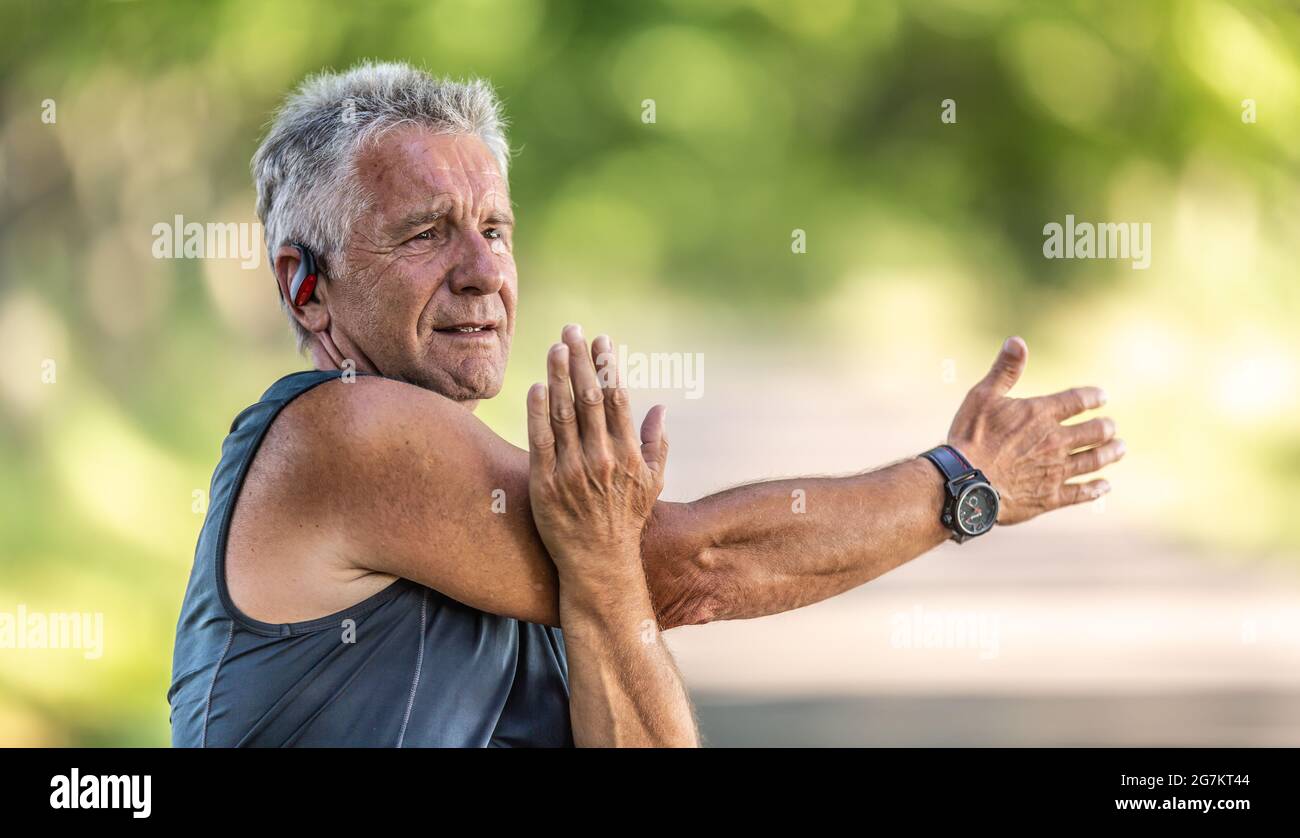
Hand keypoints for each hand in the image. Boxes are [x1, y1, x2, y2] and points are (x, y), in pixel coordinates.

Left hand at [526, 325, 668, 588]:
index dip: (608, 367)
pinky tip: (537, 386)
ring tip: (555, 347)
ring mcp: (571, 471)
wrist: (598, 562)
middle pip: (588, 398)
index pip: (617, 399)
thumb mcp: (652, 483)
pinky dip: (538, 412)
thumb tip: (659, 408)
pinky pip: (540, 440)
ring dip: (559, 376)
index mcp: (628, 454)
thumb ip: (657, 443)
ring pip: (563, 413)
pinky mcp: (545, 483)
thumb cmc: (626, 519)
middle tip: (572, 329)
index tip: (602, 341)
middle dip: (581, 360)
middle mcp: (601, 459)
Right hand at [946, 336, 1124, 525]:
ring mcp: (1056, 471)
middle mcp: (1056, 441)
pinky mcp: (1050, 497)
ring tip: (1119, 449)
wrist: (965, 482)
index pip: (1078, 401)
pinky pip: (1081, 493)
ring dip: (1110, 454)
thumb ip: (1004, 370)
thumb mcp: (982, 396)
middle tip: (1111, 427)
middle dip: (1106, 428)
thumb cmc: (970, 436)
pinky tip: (1105, 486)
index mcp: (1041, 414)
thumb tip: (1017, 341)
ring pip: (1094, 461)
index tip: (1102, 397)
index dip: (1093, 397)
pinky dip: (1095, 489)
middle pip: (1094, 432)